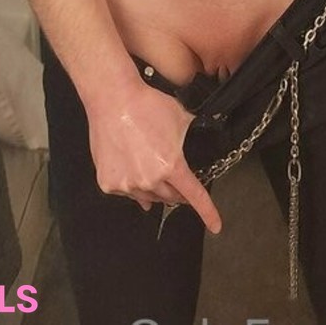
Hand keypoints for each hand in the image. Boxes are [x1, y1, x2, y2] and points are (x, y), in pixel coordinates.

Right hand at [86, 82, 221, 233]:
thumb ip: (193, 134)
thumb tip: (203, 138)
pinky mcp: (109, 184)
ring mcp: (127, 184)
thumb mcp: (181, 118)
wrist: (113, 99)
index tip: (216, 226)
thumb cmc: (147, 105)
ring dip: (154, 187)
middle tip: (173, 173)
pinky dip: (133, 185)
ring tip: (149, 165)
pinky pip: (127, 192)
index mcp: (172, 166)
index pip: (195, 196)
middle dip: (177, 190)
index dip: (208, 212)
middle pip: (171, 197)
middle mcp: (150, 180)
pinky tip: (132, 168)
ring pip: (149, 197)